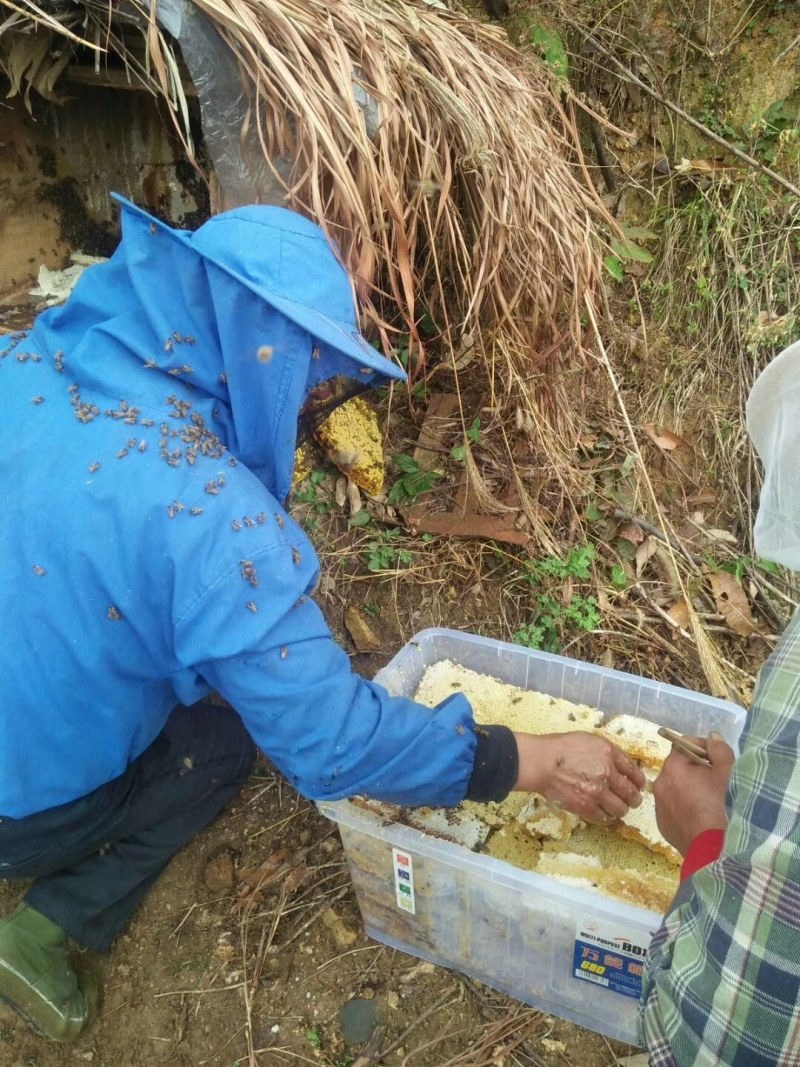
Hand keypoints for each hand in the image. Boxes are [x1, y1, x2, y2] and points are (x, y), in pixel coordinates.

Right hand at [512, 731, 645, 824]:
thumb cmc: (561, 747)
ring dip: (622, 809)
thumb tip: (621, 764)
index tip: (640, 786)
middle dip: (635, 798)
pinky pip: (605, 818)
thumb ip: (607, 752)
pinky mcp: (586, 807)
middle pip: (631, 792)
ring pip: (621, 809)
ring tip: (618, 808)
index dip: (639, 781)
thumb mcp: (588, 740)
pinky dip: (608, 818)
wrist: (541, 763)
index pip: (633, 771)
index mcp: (608, 753)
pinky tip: (605, 814)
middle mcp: (606, 773)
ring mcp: (597, 792)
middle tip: (633, 801)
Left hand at [652, 732, 733, 855]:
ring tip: (710, 801)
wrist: (715, 849)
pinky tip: (701, 817)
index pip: (683, 744)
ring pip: (675, 789)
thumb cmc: (723, 805)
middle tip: (716, 781)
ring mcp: (659, 806)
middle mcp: (660, 783)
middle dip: (696, 770)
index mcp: (673, 767)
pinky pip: (673, 808)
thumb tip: (711, 738)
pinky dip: (685, 808)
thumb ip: (719, 750)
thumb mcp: (728, 772)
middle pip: (679, 767)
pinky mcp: (663, 825)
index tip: (717, 759)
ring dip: (689, 789)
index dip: (702, 748)